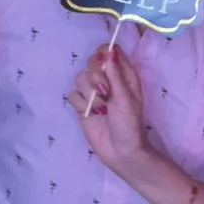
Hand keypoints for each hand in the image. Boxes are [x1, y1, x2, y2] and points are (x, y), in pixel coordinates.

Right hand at [69, 38, 148, 176]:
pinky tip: (92, 114)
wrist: (121, 153)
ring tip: (102, 109)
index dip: (104, 55)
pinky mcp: (83, 106)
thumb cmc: (130, 125)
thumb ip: (115, 74)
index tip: (105, 66)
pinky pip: (73, 95)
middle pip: (91, 62)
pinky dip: (81, 104)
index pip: (109, 51)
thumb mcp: (126, 98)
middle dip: (95, 76)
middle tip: (105, 93)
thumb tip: (109, 50)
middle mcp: (107, 80)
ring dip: (90, 94)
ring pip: (80, 78)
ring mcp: (93, 93)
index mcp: (123, 75)